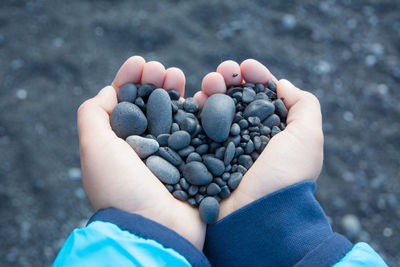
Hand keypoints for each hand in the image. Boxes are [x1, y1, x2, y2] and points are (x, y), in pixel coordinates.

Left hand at [77, 56, 205, 248]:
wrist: (157, 229)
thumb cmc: (122, 189)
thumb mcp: (94, 148)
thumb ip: (93, 115)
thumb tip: (108, 91)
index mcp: (121, 145)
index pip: (124, 104)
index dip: (130, 80)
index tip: (139, 62)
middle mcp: (146, 148)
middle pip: (150, 105)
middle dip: (154, 82)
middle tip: (160, 68)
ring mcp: (172, 154)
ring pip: (174, 114)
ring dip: (175, 91)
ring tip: (177, 75)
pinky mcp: (195, 161)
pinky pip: (198, 129)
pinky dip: (198, 110)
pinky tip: (200, 94)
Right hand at [194, 59, 323, 218]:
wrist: (257, 216)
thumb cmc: (285, 177)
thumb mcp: (308, 138)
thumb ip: (304, 106)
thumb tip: (281, 84)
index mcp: (270, 133)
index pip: (261, 97)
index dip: (254, 77)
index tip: (246, 65)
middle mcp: (246, 138)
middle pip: (235, 100)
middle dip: (228, 80)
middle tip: (222, 71)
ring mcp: (223, 147)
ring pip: (214, 110)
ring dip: (210, 91)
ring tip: (208, 84)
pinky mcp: (203, 157)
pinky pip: (196, 128)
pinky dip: (194, 112)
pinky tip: (193, 100)